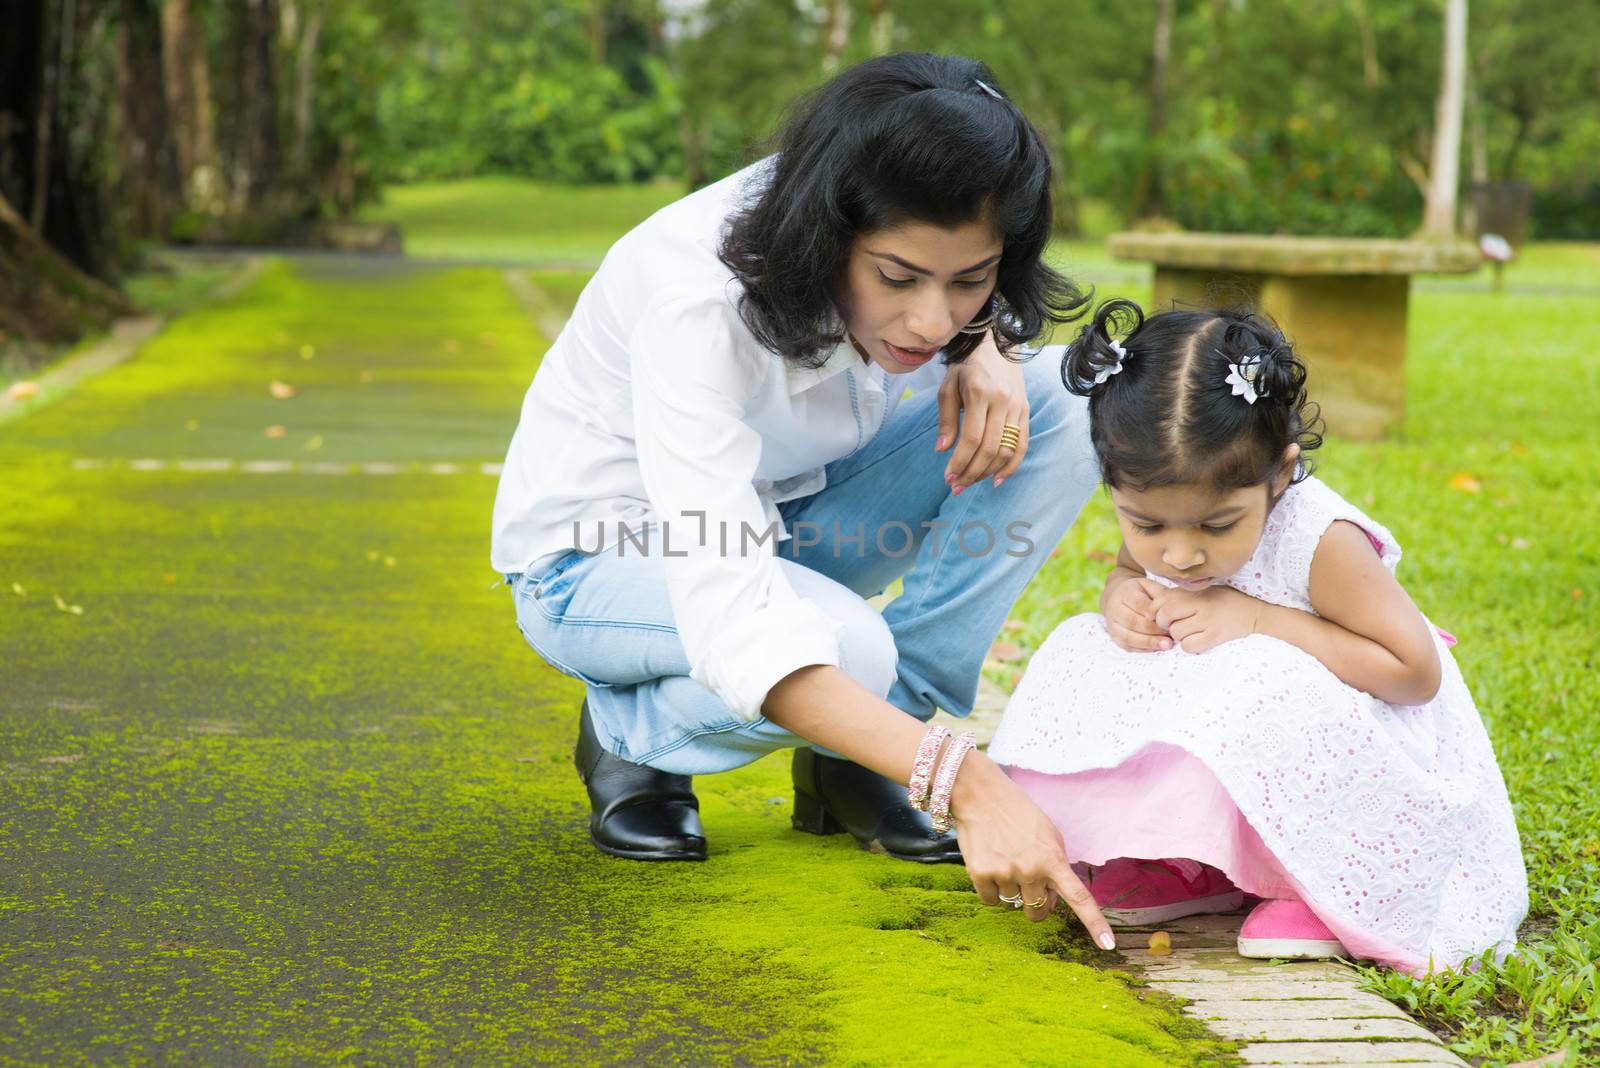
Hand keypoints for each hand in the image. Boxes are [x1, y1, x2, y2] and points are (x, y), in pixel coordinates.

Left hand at [936, 333, 1027, 491]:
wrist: (996, 345)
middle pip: (990, 448)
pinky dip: (1011, 466)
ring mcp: (1018, 407)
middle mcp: (1002, 401)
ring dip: (987, 472)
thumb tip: (942, 450)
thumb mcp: (948, 386)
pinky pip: (1022, 445)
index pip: (972, 437)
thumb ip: (946, 419)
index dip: (960, 462)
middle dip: (971, 472)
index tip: (948, 477)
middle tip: (956, 487)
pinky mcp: (1026, 412)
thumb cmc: (966, 367)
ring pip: (1006, 450)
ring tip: (970, 483)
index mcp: (979, 392)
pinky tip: (996, 480)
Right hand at [950, 752, 1116, 949]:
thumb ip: (1055, 867)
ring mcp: (1005, 874)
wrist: (981, 796)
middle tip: (1027, 879)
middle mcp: (1031, 870)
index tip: (1109, 944)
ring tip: (1004, 858)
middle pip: (1038, 911)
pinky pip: (991, 900)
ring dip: (1010, 889)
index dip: (1095, 923)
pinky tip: (990, 864)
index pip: (1080, 898)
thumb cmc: (1019, 814)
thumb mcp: (1049, 835)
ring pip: (1012, 904)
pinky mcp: (980, 874)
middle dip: (1036, 903)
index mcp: (1053, 859)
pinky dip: (991, 889)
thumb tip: (1048, 901)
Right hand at [1101, 571, 1173, 651]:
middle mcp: (1114, 608)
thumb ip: (1161, 594)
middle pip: (1133, 622)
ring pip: (1128, 636)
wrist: (1116, 596)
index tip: (1168, 621)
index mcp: (1124, 592)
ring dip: (1149, 642)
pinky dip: (1143, 649)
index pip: (1138, 604)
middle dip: (1154, 631)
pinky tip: (1156, 648)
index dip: (1153, 614)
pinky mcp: (1114, 636)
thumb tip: (1173, 608)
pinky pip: (1127, 646)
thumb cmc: (1139, 592)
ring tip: (1167, 645)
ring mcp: (1111, 624)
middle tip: (1172, 635)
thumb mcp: (1150, 586)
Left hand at [1151, 585, 1262, 653]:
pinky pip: (1189, 646)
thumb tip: (1152, 599)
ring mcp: (1207, 620)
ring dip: (1179, 636)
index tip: (1160, 615)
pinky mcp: (1215, 636)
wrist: (1255, 613)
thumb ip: (1180, 595)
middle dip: (1164, 624)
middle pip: (1164, 616)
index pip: (1160, 600)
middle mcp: (1199, 604)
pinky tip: (1198, 640)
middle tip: (1173, 626)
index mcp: (1194, 592)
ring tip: (1191, 632)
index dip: (1155, 610)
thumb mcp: (1203, 591)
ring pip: (1176, 633)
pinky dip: (1190, 646)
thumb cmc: (1225, 601)